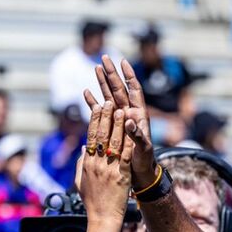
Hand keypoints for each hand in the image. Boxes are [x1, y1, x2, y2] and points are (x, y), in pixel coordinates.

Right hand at [78, 97, 130, 231]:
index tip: (97, 107)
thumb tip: (84, 148)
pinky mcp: (121, 175)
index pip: (90, 137)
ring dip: (118, 124)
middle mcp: (96, 163)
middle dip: (106, 116)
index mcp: (87, 164)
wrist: (102, 219)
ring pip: (113, 142)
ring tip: (121, 109)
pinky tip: (131, 129)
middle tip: (109, 101)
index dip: (94, 120)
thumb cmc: (92, 202)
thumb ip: (81, 164)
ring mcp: (109, 169)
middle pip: (100, 135)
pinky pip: (124, 154)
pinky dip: (128, 140)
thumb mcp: (81, 181)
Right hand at [86, 55, 157, 188]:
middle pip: (119, 89)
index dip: (129, 76)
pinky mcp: (110, 127)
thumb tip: (128, 121)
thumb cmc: (145, 161)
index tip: (123, 62)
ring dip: (102, 83)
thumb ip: (137, 135)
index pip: (134, 90)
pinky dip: (94, 102)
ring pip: (109, 96)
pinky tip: (86, 92)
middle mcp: (129, 114)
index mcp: (139, 115)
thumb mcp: (143, 148)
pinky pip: (101, 112)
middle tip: (104, 58)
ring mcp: (119, 119)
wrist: (139, 173)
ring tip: (95, 68)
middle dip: (112, 73)